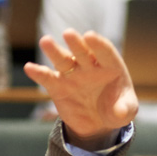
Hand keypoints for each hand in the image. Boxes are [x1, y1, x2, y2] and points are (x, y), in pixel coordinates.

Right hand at [24, 29, 138, 149]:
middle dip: (76, 43)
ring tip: (45, 41)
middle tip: (68, 33)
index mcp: (110, 66)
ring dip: (54, 51)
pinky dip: (39, 73)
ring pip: (63, 60)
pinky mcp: (58, 86)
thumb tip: (120, 112)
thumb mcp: (126, 111)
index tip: (90, 36)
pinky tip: (30, 68)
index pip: (105, 51)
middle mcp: (90, 66)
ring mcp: (73, 74)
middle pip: (82, 51)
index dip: (98, 43)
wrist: (99, 122)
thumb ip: (125, 109)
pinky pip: (48, 78)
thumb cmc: (116, 109)